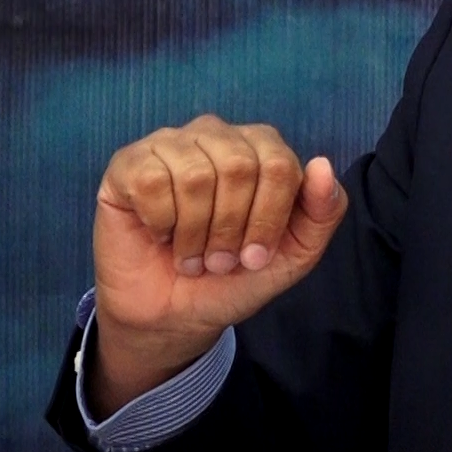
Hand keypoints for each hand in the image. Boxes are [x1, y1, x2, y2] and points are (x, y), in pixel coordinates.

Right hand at [87, 114, 346, 415]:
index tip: (255, 256)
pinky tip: (160, 234)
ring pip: (194, 175)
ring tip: (191, 254)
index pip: (279, 165)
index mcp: (260, 148)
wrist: (173, 316)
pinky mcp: (128, 163)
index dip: (268, 219)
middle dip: (231, 229)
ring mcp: (170, 144)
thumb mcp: (294, 255)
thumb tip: (322, 164)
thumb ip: (323, 212)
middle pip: (238, 166)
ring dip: (195, 232)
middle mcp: (215, 135)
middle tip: (219, 260)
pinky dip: (160, 223)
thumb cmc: (233, 279)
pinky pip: (151, 182)